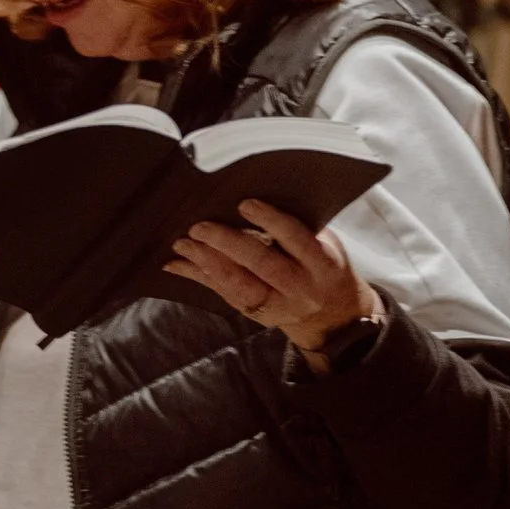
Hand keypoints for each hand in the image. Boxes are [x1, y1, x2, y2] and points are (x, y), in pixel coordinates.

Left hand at [167, 198, 381, 357]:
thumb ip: (299, 227)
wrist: (331, 314)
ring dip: (207, 262)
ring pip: (239, 285)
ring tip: (183, 244)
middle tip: (200, 226)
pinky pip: (224, 295)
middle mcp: (300, 287)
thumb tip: (255, 194)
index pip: (296, 239)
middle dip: (227, 244)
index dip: (270, 221)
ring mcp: (278, 305)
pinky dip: (199, 277)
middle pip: (261, 264)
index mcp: (322, 262)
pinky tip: (177, 264)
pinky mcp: (256, 314)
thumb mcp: (326, 244)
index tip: (245, 204)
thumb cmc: (323, 265)